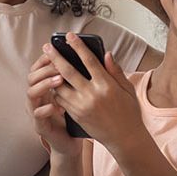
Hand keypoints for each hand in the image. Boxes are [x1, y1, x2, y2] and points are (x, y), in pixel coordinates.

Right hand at [27, 53, 83, 156]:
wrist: (72, 143)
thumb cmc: (77, 117)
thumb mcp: (79, 95)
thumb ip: (81, 77)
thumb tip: (93, 58)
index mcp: (46, 87)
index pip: (39, 67)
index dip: (46, 58)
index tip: (59, 50)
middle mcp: (38, 97)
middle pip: (32, 76)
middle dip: (45, 68)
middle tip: (60, 63)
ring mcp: (36, 111)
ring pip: (31, 93)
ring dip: (44, 84)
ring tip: (59, 80)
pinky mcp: (40, 126)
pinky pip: (38, 115)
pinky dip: (46, 109)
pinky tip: (57, 106)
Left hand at [43, 32, 143, 149]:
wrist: (124, 138)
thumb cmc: (129, 113)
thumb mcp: (127, 89)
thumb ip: (116, 71)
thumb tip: (106, 54)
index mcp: (106, 86)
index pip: (89, 61)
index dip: (78, 46)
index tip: (69, 36)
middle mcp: (92, 95)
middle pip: (68, 72)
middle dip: (55, 57)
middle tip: (47, 47)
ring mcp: (81, 107)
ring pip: (60, 87)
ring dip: (53, 75)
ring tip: (48, 64)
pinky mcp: (76, 116)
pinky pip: (61, 100)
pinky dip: (57, 90)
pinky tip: (55, 83)